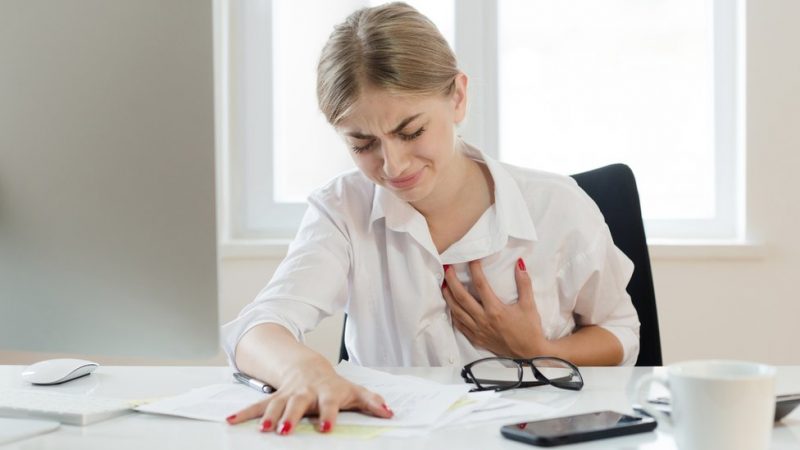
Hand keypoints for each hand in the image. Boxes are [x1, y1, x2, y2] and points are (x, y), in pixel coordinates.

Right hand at [225, 364, 392, 434]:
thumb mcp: (352, 391)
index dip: (328, 415)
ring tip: (263, 430)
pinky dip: (243, 413)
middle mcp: (304, 392)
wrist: (307, 367)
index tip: (327, 428)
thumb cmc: (331, 384)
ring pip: (275, 405)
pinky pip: (257, 406)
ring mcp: (286, 395)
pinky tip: (230, 420)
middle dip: (291, 416)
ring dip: (268, 417)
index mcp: (325, 391)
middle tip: (287, 430)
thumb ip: (371, 401)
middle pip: (297, 404)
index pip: (329, 403)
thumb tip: (389, 412)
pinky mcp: (272, 399)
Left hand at [442, 258, 549, 357]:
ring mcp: (477, 330)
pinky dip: (453, 313)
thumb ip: (524, 283)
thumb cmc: (530, 329)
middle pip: (461, 297)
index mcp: (495, 310)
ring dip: (448, 296)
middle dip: (452, 281)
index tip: (472, 259)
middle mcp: (483, 320)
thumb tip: (519, 264)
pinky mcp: (476, 339)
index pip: (481, 285)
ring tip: (443, 284)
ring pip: (456, 311)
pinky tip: (450, 305)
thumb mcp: (529, 305)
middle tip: (447, 268)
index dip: (475, 270)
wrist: (530, 353)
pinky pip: (459, 325)